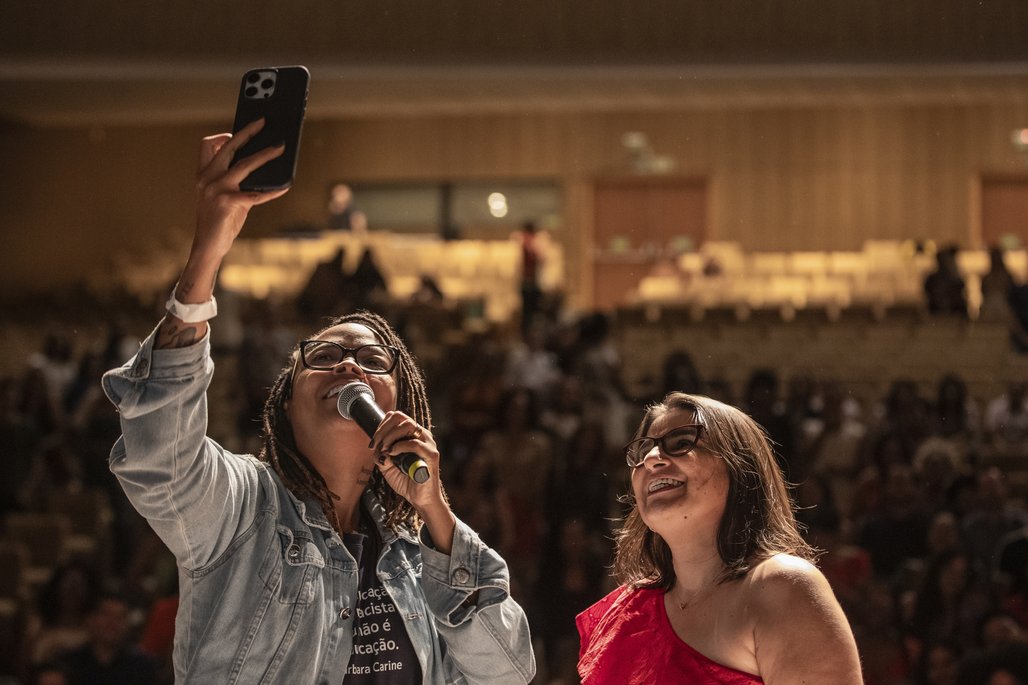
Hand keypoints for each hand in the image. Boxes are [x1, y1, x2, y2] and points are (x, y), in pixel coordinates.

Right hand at [192, 118, 288, 259]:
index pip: (206, 146)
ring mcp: (217, 190)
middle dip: (247, 132)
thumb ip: (236, 181)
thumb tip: (262, 166)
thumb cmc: (219, 220)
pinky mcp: (229, 203)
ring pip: (245, 165)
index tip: (236, 132)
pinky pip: (256, 194)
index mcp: (203, 175)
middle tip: (263, 122)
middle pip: (228, 148)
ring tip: (280, 149)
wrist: (208, 245)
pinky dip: (273, 191)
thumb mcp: (223, 196)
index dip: (221, 136)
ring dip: (265, 155)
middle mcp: (208, 178)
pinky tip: (284, 187)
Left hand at [370, 411, 446, 511]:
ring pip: (408, 425)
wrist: (420, 498)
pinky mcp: (431, 455)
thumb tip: (377, 447)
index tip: (374, 442)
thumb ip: (381, 454)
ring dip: (390, 436)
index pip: (397, 417)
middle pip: (401, 417)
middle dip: (383, 430)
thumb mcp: (387, 466)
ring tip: (384, 449)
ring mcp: (428, 443)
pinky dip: (400, 446)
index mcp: (412, 435)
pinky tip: (393, 453)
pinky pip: (415, 443)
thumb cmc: (406, 481)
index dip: (382, 425)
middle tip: (376, 445)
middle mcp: (421, 435)